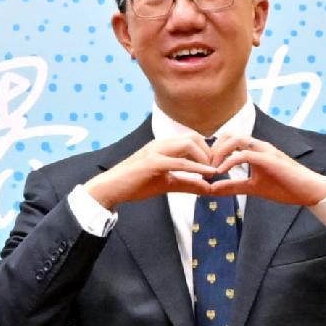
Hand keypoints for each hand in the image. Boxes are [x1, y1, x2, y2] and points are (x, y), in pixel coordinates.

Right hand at [82, 130, 230, 213]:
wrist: (110, 188)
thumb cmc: (134, 184)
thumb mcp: (166, 183)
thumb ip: (187, 183)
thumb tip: (208, 188)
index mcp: (163, 146)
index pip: (192, 139)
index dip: (207, 151)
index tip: (213, 168)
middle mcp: (160, 144)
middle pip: (194, 137)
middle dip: (209, 152)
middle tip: (214, 170)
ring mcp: (156, 151)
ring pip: (189, 145)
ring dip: (205, 159)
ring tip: (210, 174)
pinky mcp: (153, 163)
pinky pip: (181, 162)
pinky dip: (197, 168)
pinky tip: (207, 176)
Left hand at [200, 134, 325, 209]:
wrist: (309, 191)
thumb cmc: (285, 187)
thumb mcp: (252, 187)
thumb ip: (232, 186)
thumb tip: (211, 189)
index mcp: (255, 150)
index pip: (228, 139)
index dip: (213, 151)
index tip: (205, 167)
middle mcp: (259, 146)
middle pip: (228, 134)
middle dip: (212, 149)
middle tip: (206, 167)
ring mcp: (264, 150)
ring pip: (234, 139)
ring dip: (218, 153)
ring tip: (211, 170)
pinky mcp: (269, 159)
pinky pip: (244, 154)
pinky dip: (229, 162)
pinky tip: (221, 173)